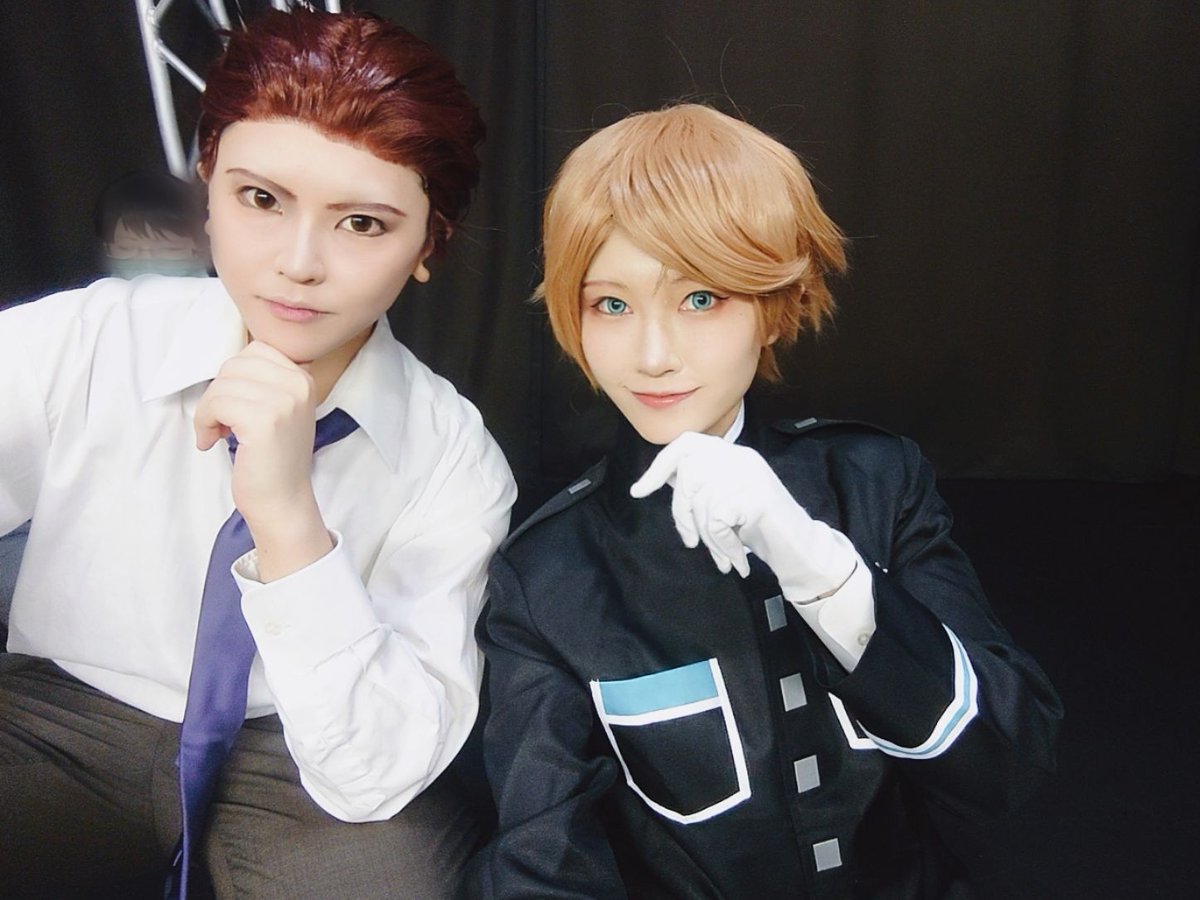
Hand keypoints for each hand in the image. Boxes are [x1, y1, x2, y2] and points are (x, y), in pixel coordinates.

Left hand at [195, 341, 329, 577]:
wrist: (283, 501)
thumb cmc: (273, 458)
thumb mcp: (280, 409)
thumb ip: (265, 380)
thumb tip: (231, 363)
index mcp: (304, 379)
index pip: (255, 350)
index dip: (234, 377)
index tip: (235, 405)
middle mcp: (299, 385)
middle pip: (235, 364)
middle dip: (218, 392)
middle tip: (222, 421)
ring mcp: (283, 402)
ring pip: (221, 384)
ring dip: (208, 410)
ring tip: (216, 432)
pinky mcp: (263, 421)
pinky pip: (216, 403)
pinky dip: (204, 422)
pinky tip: (211, 441)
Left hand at [629, 432, 856, 598]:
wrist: (801, 551)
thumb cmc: (761, 530)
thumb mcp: (725, 501)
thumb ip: (700, 485)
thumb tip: (663, 477)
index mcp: (732, 454)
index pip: (685, 444)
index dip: (659, 467)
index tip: (639, 491)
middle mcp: (740, 458)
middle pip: (687, 478)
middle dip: (682, 515)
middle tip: (690, 542)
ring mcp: (749, 475)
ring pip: (701, 503)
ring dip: (707, 538)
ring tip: (722, 556)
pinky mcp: (755, 496)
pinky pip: (717, 520)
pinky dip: (722, 544)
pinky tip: (735, 558)